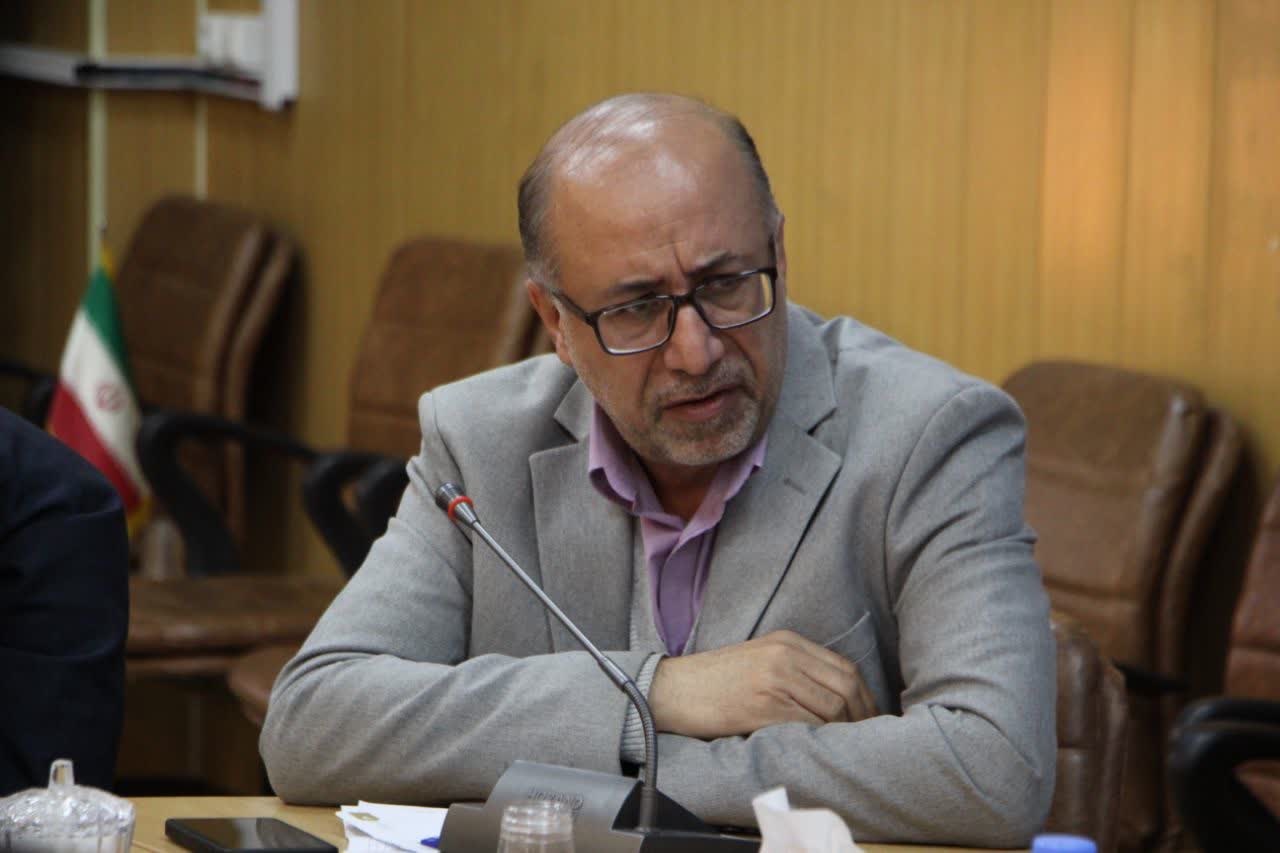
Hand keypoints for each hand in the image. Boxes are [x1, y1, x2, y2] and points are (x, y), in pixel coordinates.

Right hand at [647, 630, 878, 738]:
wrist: (672, 689)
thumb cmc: (714, 681)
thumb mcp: (759, 659)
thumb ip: (795, 669)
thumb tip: (837, 699)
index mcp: (787, 641)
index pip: (844, 668)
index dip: (865, 697)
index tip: (870, 718)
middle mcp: (784, 655)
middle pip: (846, 686)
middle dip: (863, 716)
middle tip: (867, 738)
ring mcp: (774, 679)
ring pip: (832, 707)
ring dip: (845, 731)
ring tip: (846, 747)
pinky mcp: (762, 706)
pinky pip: (807, 725)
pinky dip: (821, 740)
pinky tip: (821, 750)